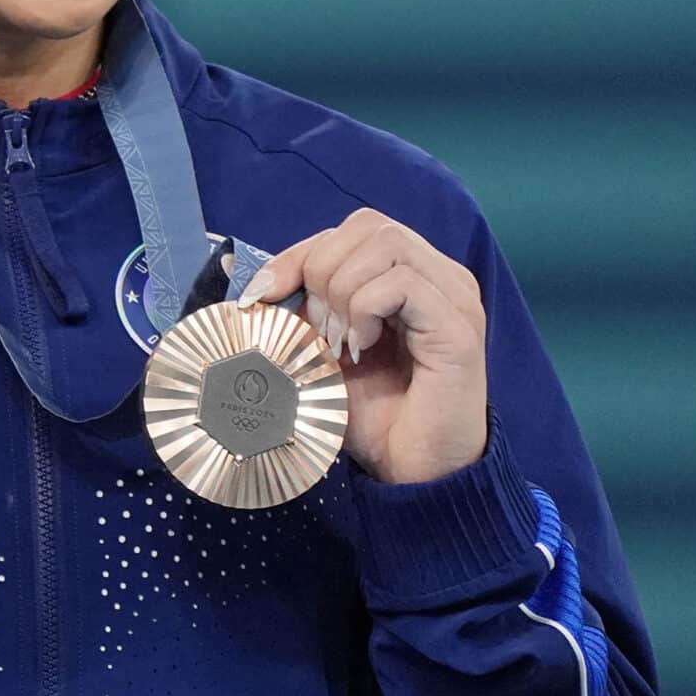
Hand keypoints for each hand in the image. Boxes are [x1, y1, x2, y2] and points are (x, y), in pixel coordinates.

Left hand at [237, 209, 487, 485]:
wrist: (410, 470)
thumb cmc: (371, 413)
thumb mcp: (318, 350)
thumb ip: (293, 310)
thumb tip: (236, 274)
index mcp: (412, 274)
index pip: (352, 229)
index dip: (299, 255)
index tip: (263, 296)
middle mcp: (441, 277)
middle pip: (368, 225)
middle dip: (321, 269)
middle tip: (317, 329)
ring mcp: (456, 298)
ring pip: (385, 245)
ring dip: (342, 291)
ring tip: (340, 340)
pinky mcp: (459, 327)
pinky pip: (402, 283)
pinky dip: (365, 309)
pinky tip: (361, 347)